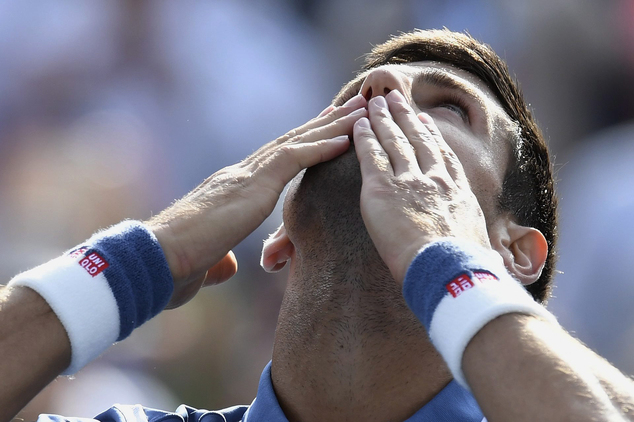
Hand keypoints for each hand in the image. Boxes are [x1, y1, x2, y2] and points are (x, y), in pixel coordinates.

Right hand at [148, 95, 367, 307]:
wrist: (155, 259)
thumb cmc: (174, 265)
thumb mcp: (207, 261)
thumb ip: (222, 258)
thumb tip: (228, 266)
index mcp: (233, 189)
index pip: (276, 159)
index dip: (303, 141)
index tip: (327, 126)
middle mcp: (241, 175)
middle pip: (291, 141)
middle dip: (324, 122)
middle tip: (352, 105)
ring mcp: (246, 177)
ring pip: (297, 142)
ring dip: (332, 125)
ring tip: (360, 108)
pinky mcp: (252, 187)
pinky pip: (293, 160)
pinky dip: (321, 148)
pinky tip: (346, 138)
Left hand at [353, 91, 488, 283]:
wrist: (450, 270)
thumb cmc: (465, 269)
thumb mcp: (478, 244)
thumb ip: (471, 236)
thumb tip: (482, 254)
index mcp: (457, 191)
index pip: (442, 155)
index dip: (431, 134)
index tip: (424, 120)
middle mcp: (434, 179)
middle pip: (417, 139)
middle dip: (405, 116)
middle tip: (395, 98)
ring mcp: (408, 181)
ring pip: (393, 141)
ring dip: (383, 118)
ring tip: (376, 102)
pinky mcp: (382, 189)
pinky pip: (370, 155)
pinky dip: (364, 137)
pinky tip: (359, 124)